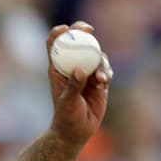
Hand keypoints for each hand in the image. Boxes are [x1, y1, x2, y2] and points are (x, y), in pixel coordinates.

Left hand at [47, 22, 112, 146]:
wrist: (76, 131)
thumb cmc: (66, 117)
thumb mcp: (68, 101)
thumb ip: (74, 85)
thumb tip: (80, 70)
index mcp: (57, 69)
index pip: (54, 45)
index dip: (59, 33)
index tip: (66, 28)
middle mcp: (72, 67)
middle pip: (77, 43)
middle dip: (83, 32)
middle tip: (89, 29)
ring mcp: (86, 73)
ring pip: (95, 55)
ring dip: (100, 61)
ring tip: (101, 78)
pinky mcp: (99, 81)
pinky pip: (105, 69)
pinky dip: (106, 72)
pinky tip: (105, 81)